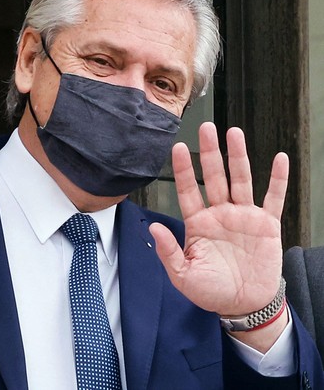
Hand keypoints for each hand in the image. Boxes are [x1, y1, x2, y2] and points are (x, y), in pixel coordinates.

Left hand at [149, 122, 287, 318]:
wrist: (243, 305)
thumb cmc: (210, 291)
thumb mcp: (183, 275)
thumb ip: (169, 251)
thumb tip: (153, 228)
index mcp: (198, 223)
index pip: (188, 191)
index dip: (183, 170)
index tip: (177, 148)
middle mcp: (220, 214)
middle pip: (214, 177)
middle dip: (209, 152)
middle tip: (206, 128)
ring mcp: (243, 217)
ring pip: (241, 180)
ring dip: (238, 157)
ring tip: (233, 133)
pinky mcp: (266, 225)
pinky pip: (274, 198)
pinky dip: (277, 179)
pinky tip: (279, 159)